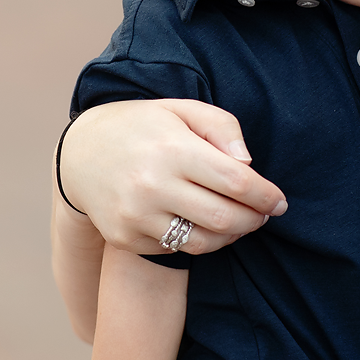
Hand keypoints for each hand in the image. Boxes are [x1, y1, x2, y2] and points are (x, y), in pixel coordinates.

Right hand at [59, 100, 287, 255]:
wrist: (80, 154)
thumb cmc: (143, 127)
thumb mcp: (182, 110)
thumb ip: (222, 128)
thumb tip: (248, 164)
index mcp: (172, 149)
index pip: (235, 181)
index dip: (265, 195)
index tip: (279, 202)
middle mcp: (152, 185)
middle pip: (224, 218)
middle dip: (253, 220)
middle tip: (262, 215)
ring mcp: (135, 216)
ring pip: (203, 242)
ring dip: (230, 236)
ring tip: (237, 222)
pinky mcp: (125, 237)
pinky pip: (175, 248)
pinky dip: (195, 239)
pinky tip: (198, 222)